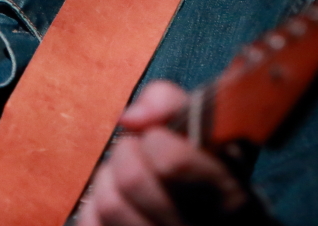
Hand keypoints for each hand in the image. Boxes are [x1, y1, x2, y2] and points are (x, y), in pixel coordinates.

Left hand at [78, 81, 249, 225]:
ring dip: (109, 178)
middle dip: (127, 153)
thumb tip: (128, 118)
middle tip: (138, 151)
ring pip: (108, 204)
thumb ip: (170, 104)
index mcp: (226, 196)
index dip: (157, 138)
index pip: (173, 163)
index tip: (160, 136)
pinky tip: (117, 201)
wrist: (206, 216)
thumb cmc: (202, 162)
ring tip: (126, 176)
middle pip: (132, 180)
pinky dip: (94, 206)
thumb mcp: (204, 126)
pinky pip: (91, 223)